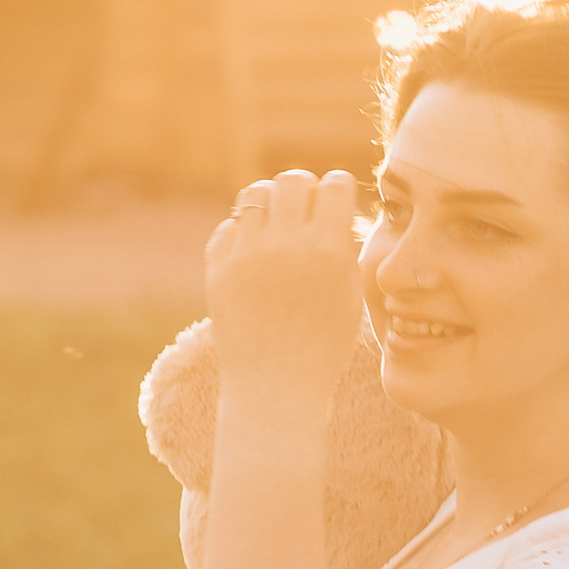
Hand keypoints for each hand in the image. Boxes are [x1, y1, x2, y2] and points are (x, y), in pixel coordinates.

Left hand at [205, 168, 362, 410]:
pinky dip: (240, 236)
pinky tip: (251, 258)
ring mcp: (248, 255)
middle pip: (293, 179)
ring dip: (268, 205)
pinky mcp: (218, 269)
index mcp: (329, 251)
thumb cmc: (322, 347)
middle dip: (302, 190)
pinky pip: (227, 228)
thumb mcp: (350, 298)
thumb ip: (343, 249)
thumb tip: (332, 210)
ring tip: (273, 228)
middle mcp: (287, 246)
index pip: (334, 184)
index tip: (334, 203)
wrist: (276, 389)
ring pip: (255, 194)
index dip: (336, 190)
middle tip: (302, 212)